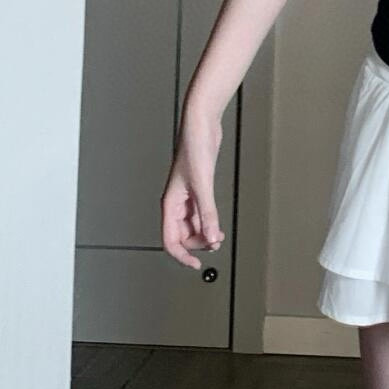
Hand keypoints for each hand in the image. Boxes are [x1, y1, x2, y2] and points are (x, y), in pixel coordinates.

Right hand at [160, 110, 224, 270]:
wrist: (202, 125)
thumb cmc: (194, 147)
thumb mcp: (202, 185)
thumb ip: (207, 213)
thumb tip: (212, 237)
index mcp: (170, 203)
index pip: (170, 240)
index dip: (182, 255)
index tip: (196, 264)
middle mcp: (177, 202)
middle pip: (183, 235)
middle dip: (198, 243)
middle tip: (215, 243)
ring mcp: (188, 196)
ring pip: (193, 224)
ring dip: (205, 232)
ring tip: (219, 235)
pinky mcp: (198, 188)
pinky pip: (201, 212)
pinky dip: (209, 220)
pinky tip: (217, 222)